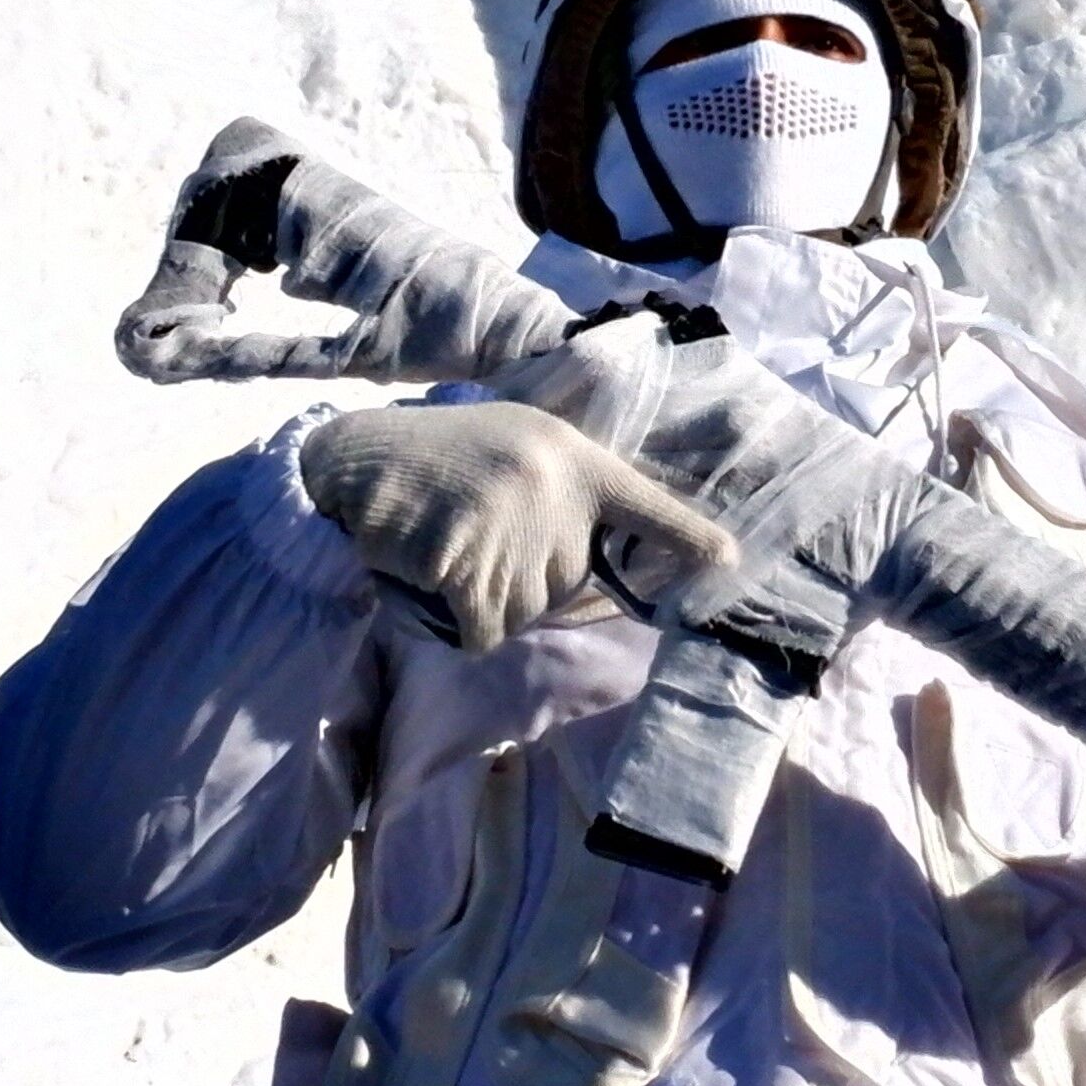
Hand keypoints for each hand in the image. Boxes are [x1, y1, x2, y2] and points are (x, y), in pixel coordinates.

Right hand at [298, 400, 735, 653]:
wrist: (357, 458)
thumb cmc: (441, 456)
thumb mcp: (519, 450)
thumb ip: (566, 499)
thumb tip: (602, 576)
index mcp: (575, 460)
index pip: (648, 505)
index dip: (689, 538)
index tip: (727, 562)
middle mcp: (555, 491)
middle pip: (565, 591)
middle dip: (524, 584)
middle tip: (477, 534)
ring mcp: (512, 529)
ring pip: (523, 617)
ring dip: (486, 604)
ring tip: (448, 545)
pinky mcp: (468, 569)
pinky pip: (483, 635)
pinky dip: (456, 624)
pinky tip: (429, 577)